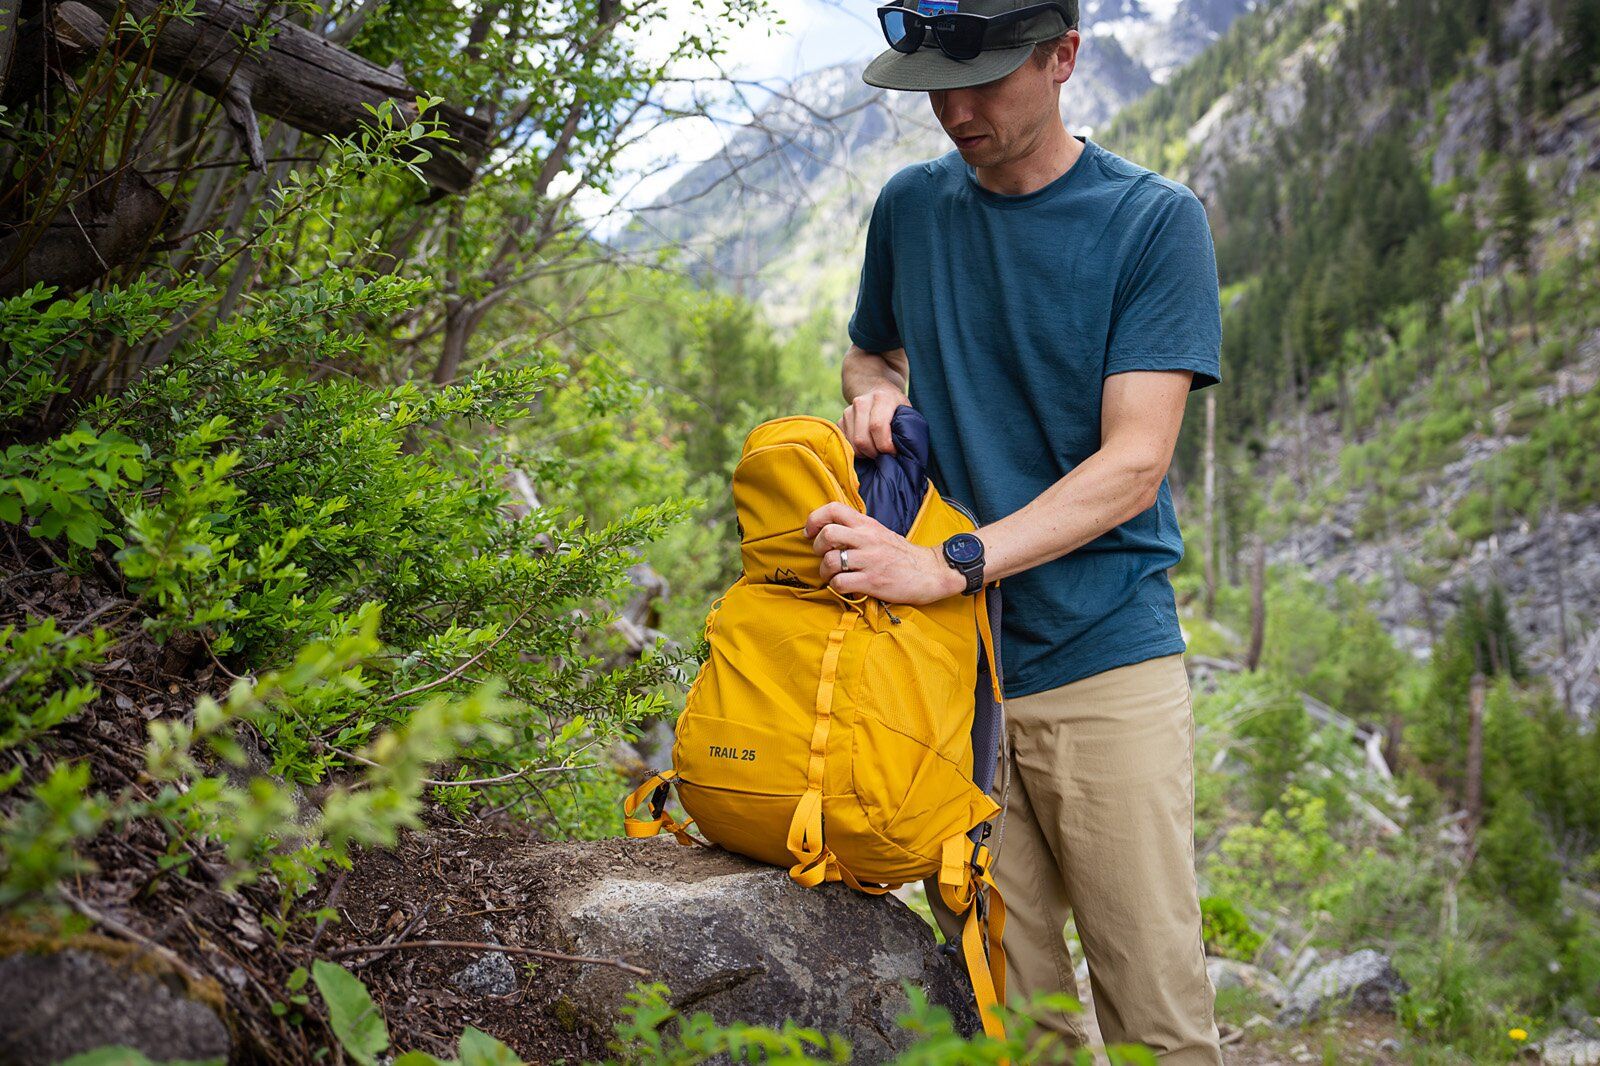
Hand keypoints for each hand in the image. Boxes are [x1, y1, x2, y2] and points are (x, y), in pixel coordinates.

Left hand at [805, 501, 964, 604]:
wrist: (930, 572)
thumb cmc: (902, 554)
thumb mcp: (880, 532)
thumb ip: (857, 529)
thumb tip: (829, 530)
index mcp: (867, 524)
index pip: (833, 509)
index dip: (814, 519)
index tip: (810, 533)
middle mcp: (867, 539)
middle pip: (827, 534)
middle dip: (817, 547)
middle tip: (823, 555)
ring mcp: (869, 560)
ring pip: (830, 561)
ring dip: (824, 571)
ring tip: (832, 575)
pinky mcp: (872, 582)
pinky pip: (840, 583)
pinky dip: (836, 586)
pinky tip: (844, 586)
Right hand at [840, 386, 910, 457]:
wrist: (876, 390)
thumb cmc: (896, 406)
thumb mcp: (906, 411)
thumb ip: (905, 427)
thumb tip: (903, 450)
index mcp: (881, 398)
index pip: (877, 427)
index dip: (885, 445)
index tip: (893, 452)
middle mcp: (861, 402)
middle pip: (862, 439)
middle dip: (874, 453)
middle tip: (884, 455)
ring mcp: (848, 411)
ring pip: (853, 444)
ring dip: (865, 454)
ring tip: (876, 451)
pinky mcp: (840, 421)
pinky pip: (846, 443)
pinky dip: (857, 451)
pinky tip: (867, 446)